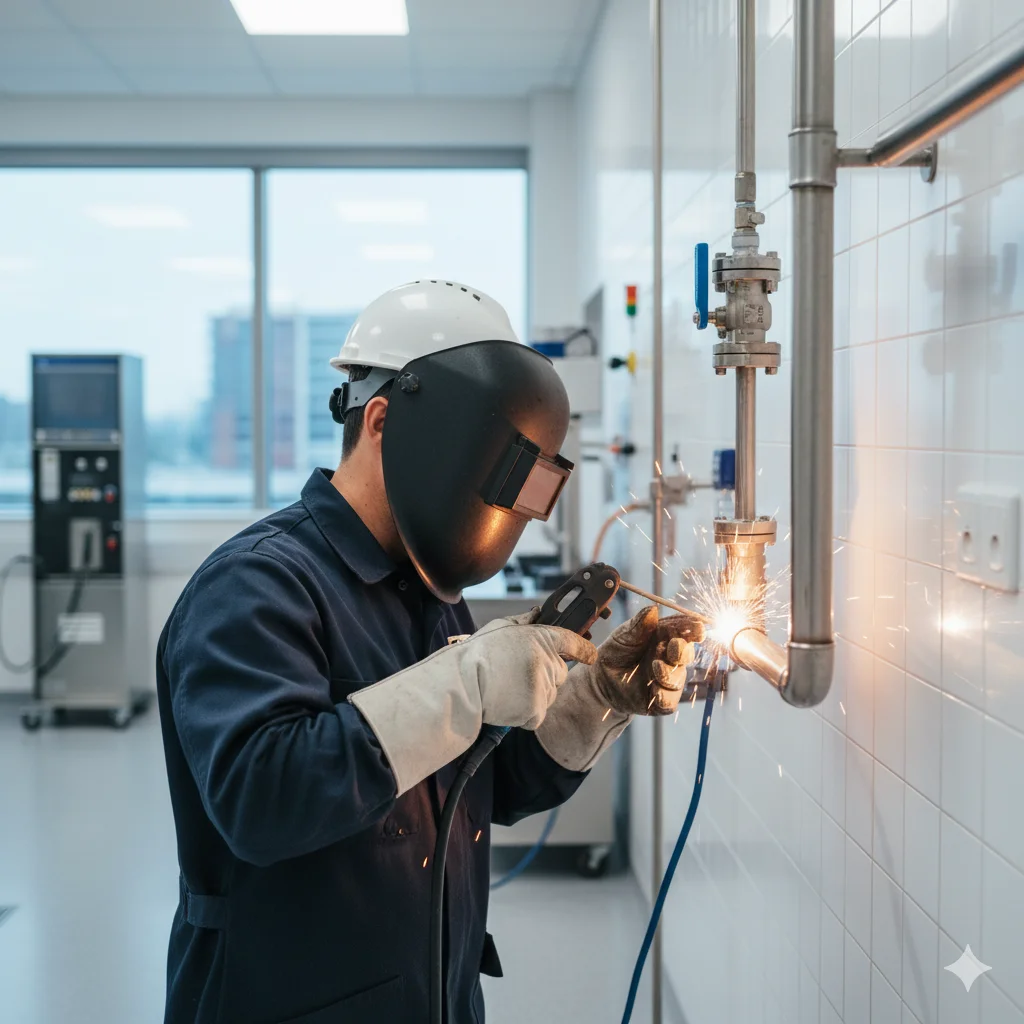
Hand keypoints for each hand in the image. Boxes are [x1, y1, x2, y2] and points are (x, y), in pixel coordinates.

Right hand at [470, 614, 597, 729]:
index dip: (584, 649)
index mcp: (541, 638)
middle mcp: (547, 662)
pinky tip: (507, 703)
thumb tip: (537, 614)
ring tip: (507, 689)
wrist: (462, 683)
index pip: (573, 642)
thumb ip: (524, 622)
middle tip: (518, 675)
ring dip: (535, 695)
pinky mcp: (536, 710)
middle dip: (546, 675)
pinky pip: (538, 714)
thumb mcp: (499, 627)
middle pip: (560, 672)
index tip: (589, 655)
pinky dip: (525, 714)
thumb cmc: (476, 654)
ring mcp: (543, 687)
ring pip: (549, 694)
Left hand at [588, 605, 703, 715]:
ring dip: (670, 672)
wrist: (600, 679)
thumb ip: (638, 625)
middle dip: (684, 650)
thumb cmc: (615, 652)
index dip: (694, 630)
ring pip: (679, 678)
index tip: (698, 628)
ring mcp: (667, 680)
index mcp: (665, 638)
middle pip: (686, 654)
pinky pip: (669, 701)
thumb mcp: (623, 635)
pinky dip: (664, 695)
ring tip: (655, 666)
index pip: (684, 632)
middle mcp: (670, 658)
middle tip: (674, 646)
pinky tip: (654, 689)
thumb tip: (652, 609)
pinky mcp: (661, 700)